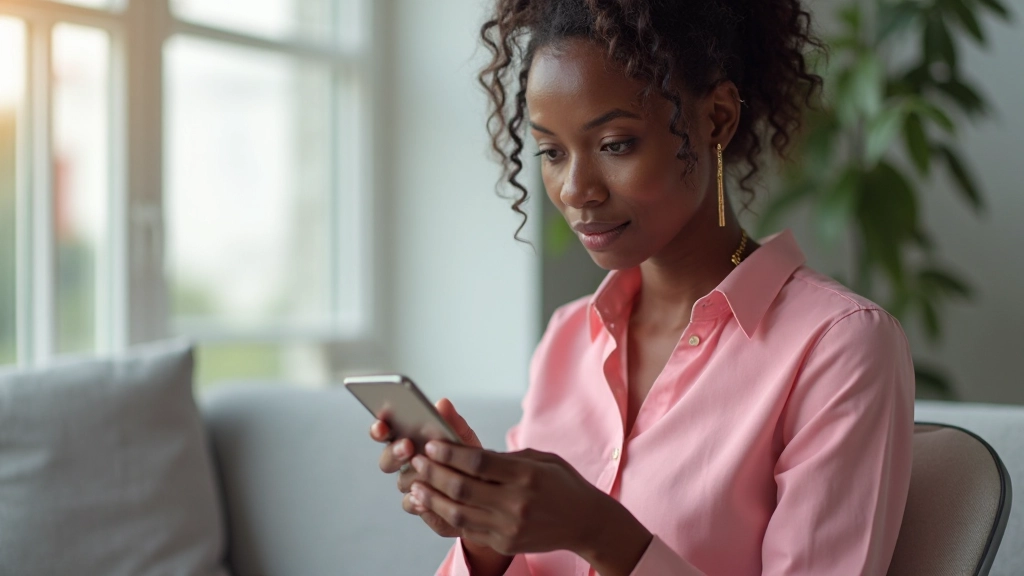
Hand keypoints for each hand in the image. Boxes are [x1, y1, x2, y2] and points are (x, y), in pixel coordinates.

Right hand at [369, 398, 484, 536]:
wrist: (484, 491)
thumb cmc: (468, 461)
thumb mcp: (464, 439)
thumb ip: (452, 422)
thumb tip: (442, 404)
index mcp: (411, 440)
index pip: (386, 431)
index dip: (380, 428)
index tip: (382, 426)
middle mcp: (406, 462)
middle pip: (387, 459)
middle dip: (395, 452)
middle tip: (408, 446)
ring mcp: (411, 484)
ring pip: (401, 481)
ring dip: (411, 476)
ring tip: (424, 472)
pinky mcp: (419, 504)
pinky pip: (411, 503)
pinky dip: (418, 501)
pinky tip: (425, 499)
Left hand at [409, 442, 651, 570]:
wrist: (587, 523)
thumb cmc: (564, 484)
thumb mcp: (541, 459)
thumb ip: (506, 457)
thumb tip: (468, 453)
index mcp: (527, 475)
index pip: (478, 463)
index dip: (449, 453)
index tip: (431, 444)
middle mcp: (517, 503)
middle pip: (462, 487)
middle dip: (434, 472)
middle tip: (417, 460)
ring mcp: (510, 526)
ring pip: (459, 513)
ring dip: (433, 498)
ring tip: (416, 486)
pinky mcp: (505, 543)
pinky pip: (467, 530)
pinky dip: (446, 517)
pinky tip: (433, 506)